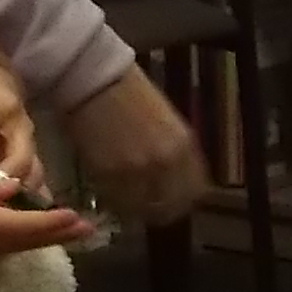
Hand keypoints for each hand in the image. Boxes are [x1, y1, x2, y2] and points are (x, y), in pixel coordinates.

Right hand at [0, 166, 91, 272]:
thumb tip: (11, 190)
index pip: (22, 226)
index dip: (54, 224)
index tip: (80, 219)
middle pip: (21, 244)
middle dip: (54, 236)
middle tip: (84, 229)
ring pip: (5, 250)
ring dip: (31, 240)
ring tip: (57, 228)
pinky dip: (7, 243)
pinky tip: (14, 233)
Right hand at [64, 68, 206, 229]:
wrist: (94, 80)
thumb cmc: (129, 93)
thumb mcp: (165, 122)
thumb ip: (174, 153)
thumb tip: (174, 180)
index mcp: (185, 146)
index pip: (196, 192)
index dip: (184, 201)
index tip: (174, 201)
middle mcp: (168, 163)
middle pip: (173, 207)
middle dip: (161, 210)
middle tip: (148, 206)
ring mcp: (140, 172)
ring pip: (145, 210)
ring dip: (138, 208)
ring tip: (127, 199)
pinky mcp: (111, 176)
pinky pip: (120, 203)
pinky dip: (117, 202)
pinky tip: (111, 190)